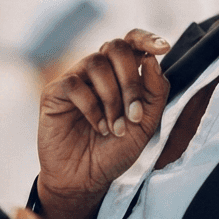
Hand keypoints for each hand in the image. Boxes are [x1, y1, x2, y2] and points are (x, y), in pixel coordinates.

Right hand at [37, 29, 171, 218]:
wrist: (85, 179)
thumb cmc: (114, 151)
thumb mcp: (145, 125)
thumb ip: (155, 93)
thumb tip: (152, 60)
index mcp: (120, 74)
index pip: (131, 42)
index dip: (146, 39)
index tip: (163, 48)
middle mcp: (97, 73)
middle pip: (116, 48)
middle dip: (131, 80)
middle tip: (135, 113)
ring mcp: (76, 79)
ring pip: (96, 62)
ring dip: (113, 97)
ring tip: (116, 127)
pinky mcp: (55, 92)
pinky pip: (75, 84)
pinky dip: (92, 107)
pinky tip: (99, 127)